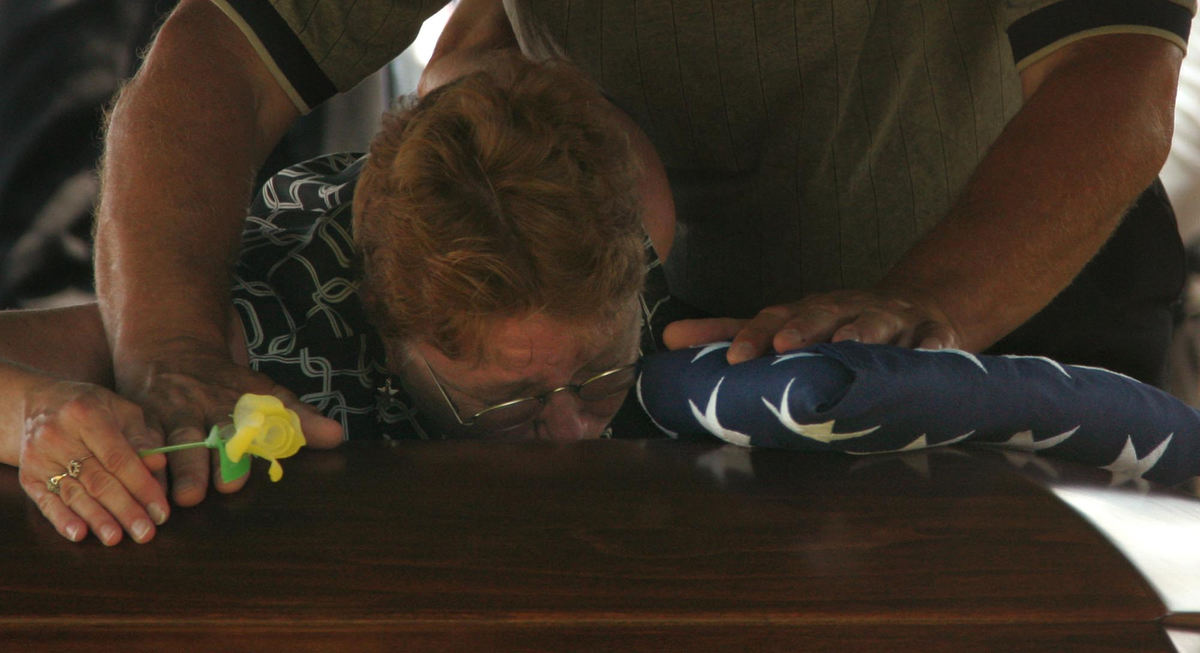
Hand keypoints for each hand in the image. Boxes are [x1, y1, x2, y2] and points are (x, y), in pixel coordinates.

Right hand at [19, 380, 168, 544]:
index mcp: (87, 414)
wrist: (39, 405)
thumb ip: (142, 437)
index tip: (161, 511)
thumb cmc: (92, 408)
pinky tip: (79, 534)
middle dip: (125, 509)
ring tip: (116, 538)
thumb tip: (159, 463)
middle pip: (97, 480)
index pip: (119, 458)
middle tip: (145, 533)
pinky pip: (46, 502)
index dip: (142, 487)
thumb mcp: (121, 410)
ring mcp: (40, 457)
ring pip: (74, 494)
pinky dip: (63, 520)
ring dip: (97, 519)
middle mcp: (59, 436)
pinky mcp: (29, 475)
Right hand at [115, 338, 342, 506]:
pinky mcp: (137, 423)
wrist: (170, 351)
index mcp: (233, 404)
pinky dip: (134, 463)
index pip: (242, 426)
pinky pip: (132, 444)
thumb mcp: (263, 393)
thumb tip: (336, 437)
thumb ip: (297, 418)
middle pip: (197, 438)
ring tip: (168, 499)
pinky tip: (132, 485)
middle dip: (196, 466)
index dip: (242, 449)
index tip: (238, 477)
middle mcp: (198, 409)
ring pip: (164, 443)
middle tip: (196, 493)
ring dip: (166, 471)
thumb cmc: (224, 384)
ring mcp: (165, 416)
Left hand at [662, 289, 960, 363]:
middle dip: (800, 328)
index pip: (772, 319)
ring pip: (875, 321)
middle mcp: (843, 309)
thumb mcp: (786, 327)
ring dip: (861, 330)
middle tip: (782, 345)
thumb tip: (668, 340)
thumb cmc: (839, 326)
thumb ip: (730, 335)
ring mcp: (889, 319)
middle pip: (819, 314)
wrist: (918, 308)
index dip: (752, 335)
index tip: (733, 358)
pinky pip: (932, 339)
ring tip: (850, 342)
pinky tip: (929, 350)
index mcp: (806, 312)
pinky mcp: (930, 333)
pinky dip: (932, 344)